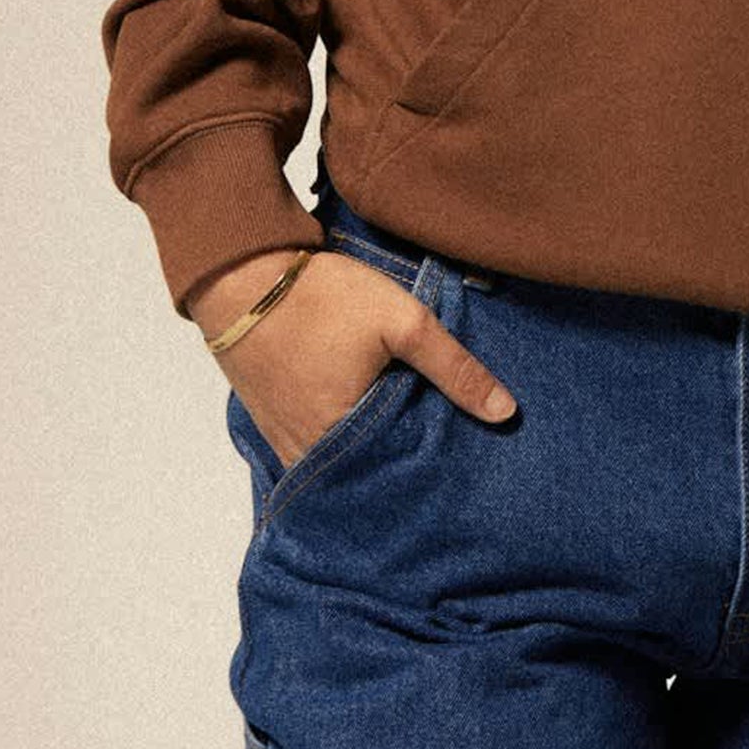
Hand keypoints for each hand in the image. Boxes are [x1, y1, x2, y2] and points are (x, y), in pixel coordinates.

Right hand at [192, 247, 516, 470]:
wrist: (243, 274)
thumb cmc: (321, 296)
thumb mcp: (402, 321)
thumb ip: (454, 368)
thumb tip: (506, 413)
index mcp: (343, 440)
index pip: (401, 473)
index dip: (430, 463)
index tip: (458, 455)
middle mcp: (308, 454)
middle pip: (369, 471)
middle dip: (401, 461)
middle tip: (436, 444)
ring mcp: (283, 440)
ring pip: (341, 460)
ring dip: (370, 450)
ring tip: (404, 429)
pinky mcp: (271, 421)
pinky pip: (314, 445)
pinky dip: (341, 436)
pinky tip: (362, 415)